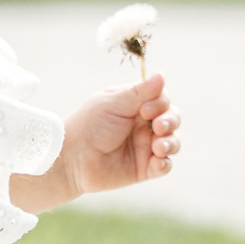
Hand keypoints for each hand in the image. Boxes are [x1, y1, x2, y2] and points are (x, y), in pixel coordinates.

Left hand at [17, 73, 179, 210]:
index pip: (162, 99)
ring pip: (172, 142)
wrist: (72, 158)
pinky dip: (165, 163)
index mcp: (136, 105)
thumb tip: (161, 75)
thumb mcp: (114, 103)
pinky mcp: (144, 168)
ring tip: (158, 147)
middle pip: (172, 118)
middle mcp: (143, 125)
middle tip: (158, 127)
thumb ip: (140, 92)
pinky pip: (165, 166)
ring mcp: (145, 147)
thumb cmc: (89, 125)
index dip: (160, 104)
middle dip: (170, 121)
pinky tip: (157, 161)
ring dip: (171, 142)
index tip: (144, 110)